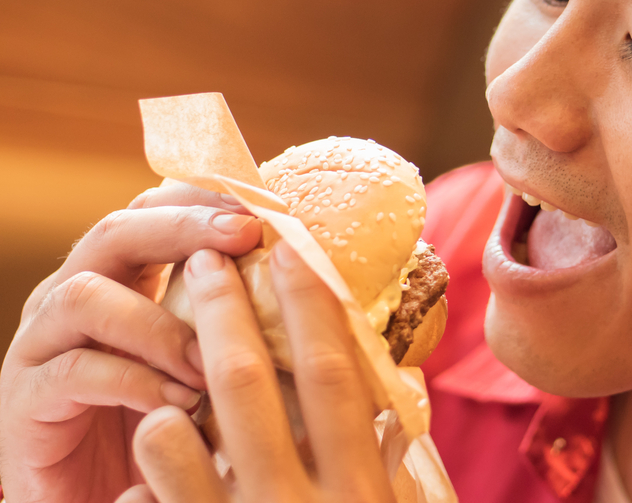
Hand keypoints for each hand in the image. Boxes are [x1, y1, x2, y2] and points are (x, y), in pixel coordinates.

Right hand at [0, 182, 262, 502]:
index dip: (205, 198)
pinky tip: (178, 404)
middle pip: (116, 232)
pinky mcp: (26, 399)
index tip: (263, 203)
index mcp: (120, 277)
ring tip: (210, 360)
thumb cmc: (164, 423)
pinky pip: (75, 370)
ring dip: (158, 323)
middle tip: (244, 236)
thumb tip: (312, 281)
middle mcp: (74, 296)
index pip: (153, 210)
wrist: (96, 498)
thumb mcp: (204, 361)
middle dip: (183, 227)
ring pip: (86, 296)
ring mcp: (42, 343)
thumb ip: (233, 320)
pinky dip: (132, 382)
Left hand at [116, 241, 395, 502]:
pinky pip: (139, 501)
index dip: (308, 303)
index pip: (330, 374)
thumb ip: (384, 454)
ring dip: (166, 388)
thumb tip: (400, 377)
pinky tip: (148, 461)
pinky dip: (141, 470)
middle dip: (222, 308)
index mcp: (355, 489)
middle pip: (244, 381)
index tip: (289, 247)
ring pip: (170, 435)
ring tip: (165, 357)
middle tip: (206, 258)